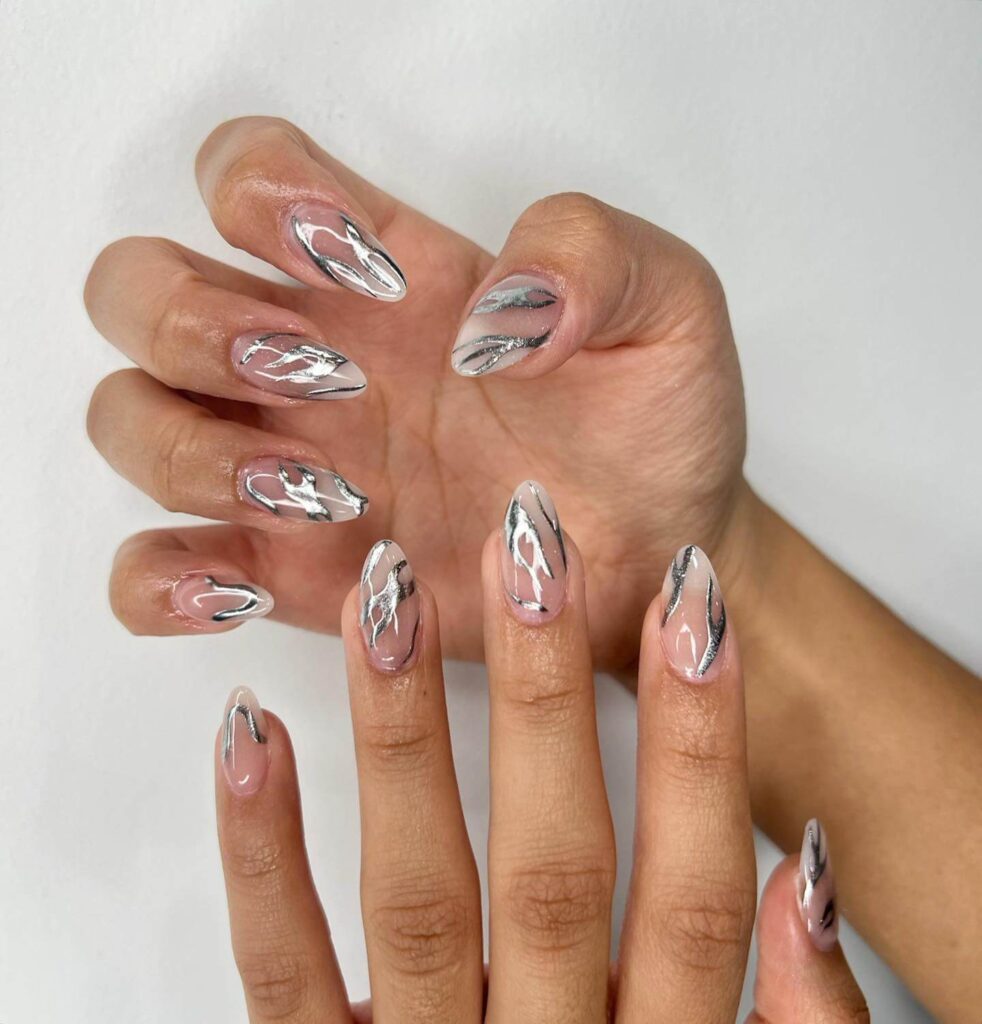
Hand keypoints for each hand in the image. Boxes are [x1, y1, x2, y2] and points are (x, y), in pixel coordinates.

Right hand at [85, 115, 747, 667]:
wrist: (656, 551)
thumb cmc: (652, 424)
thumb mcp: (666, 307)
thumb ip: (592, 258)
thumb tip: (495, 316)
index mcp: (385, 275)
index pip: (248, 175)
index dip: (265, 196)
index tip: (373, 272)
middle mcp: (314, 360)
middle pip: (139, 292)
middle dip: (190, 325)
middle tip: (324, 379)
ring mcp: (291, 467)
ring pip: (131, 422)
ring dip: (187, 451)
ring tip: (326, 491)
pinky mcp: (294, 572)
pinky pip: (158, 570)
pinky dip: (162, 579)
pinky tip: (250, 584)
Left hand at [215, 489, 867, 1021]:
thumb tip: (806, 876)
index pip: (695, 893)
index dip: (705, 745)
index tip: (693, 605)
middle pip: (555, 867)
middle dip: (550, 696)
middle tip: (530, 545)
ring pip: (416, 893)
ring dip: (404, 734)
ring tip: (387, 594)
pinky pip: (280, 972)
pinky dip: (260, 849)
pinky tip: (250, 730)